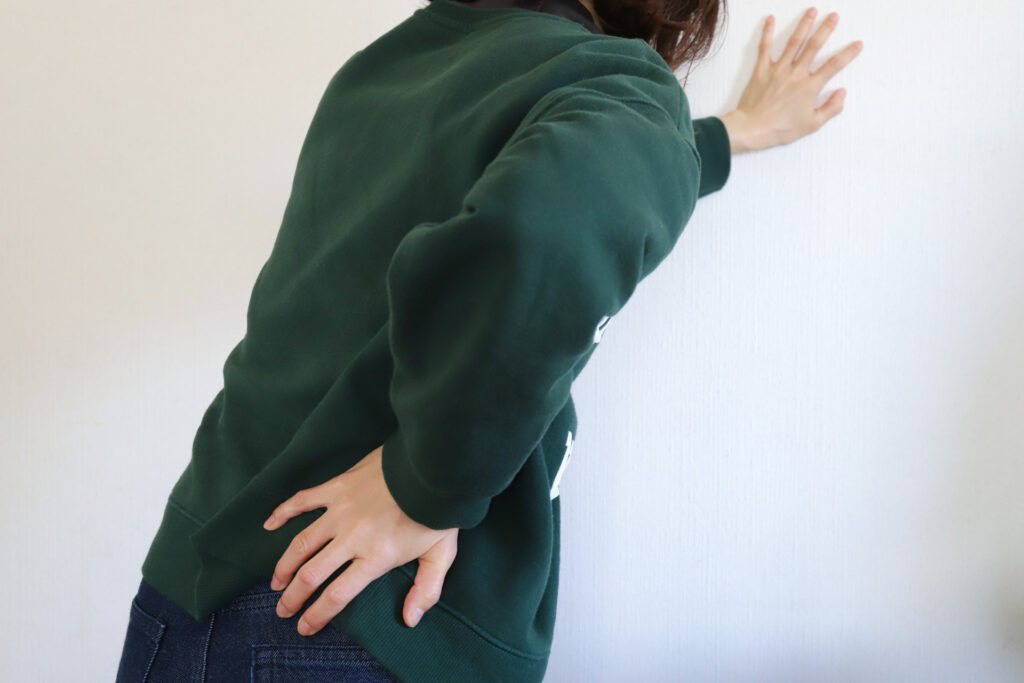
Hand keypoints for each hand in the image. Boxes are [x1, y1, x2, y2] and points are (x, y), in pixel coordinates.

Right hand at [262, 444, 459, 635]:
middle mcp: (352, 538)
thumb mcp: (441, 555)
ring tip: (275, 581)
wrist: (434, 466)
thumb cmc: (440, 511)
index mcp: (375, 557)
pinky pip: (303, 500)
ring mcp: (341, 511)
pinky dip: (283, 512)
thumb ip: (426, 590)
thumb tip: (410, 620)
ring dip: (284, 565)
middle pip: (311, 574)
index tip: (304, 627)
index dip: (316, 615)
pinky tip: (269, 524)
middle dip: (292, 596)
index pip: (336, 595)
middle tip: (281, 609)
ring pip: (301, 543)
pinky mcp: (337, 486)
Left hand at [719, 8, 863, 153]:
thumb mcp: (812, 124)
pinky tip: (770, 19)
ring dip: (804, 24)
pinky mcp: (762, 70)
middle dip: (826, 29)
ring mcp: (778, 69)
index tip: (858, 43)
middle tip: (834, 16)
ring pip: (793, 42)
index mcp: (810, 87)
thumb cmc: (781, 129)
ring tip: (812, 10)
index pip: (834, 65)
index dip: (848, 53)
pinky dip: (767, 32)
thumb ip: (830, 108)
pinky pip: (764, 48)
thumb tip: (842, 92)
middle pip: (814, 46)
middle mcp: (796, 73)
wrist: (752, 129)